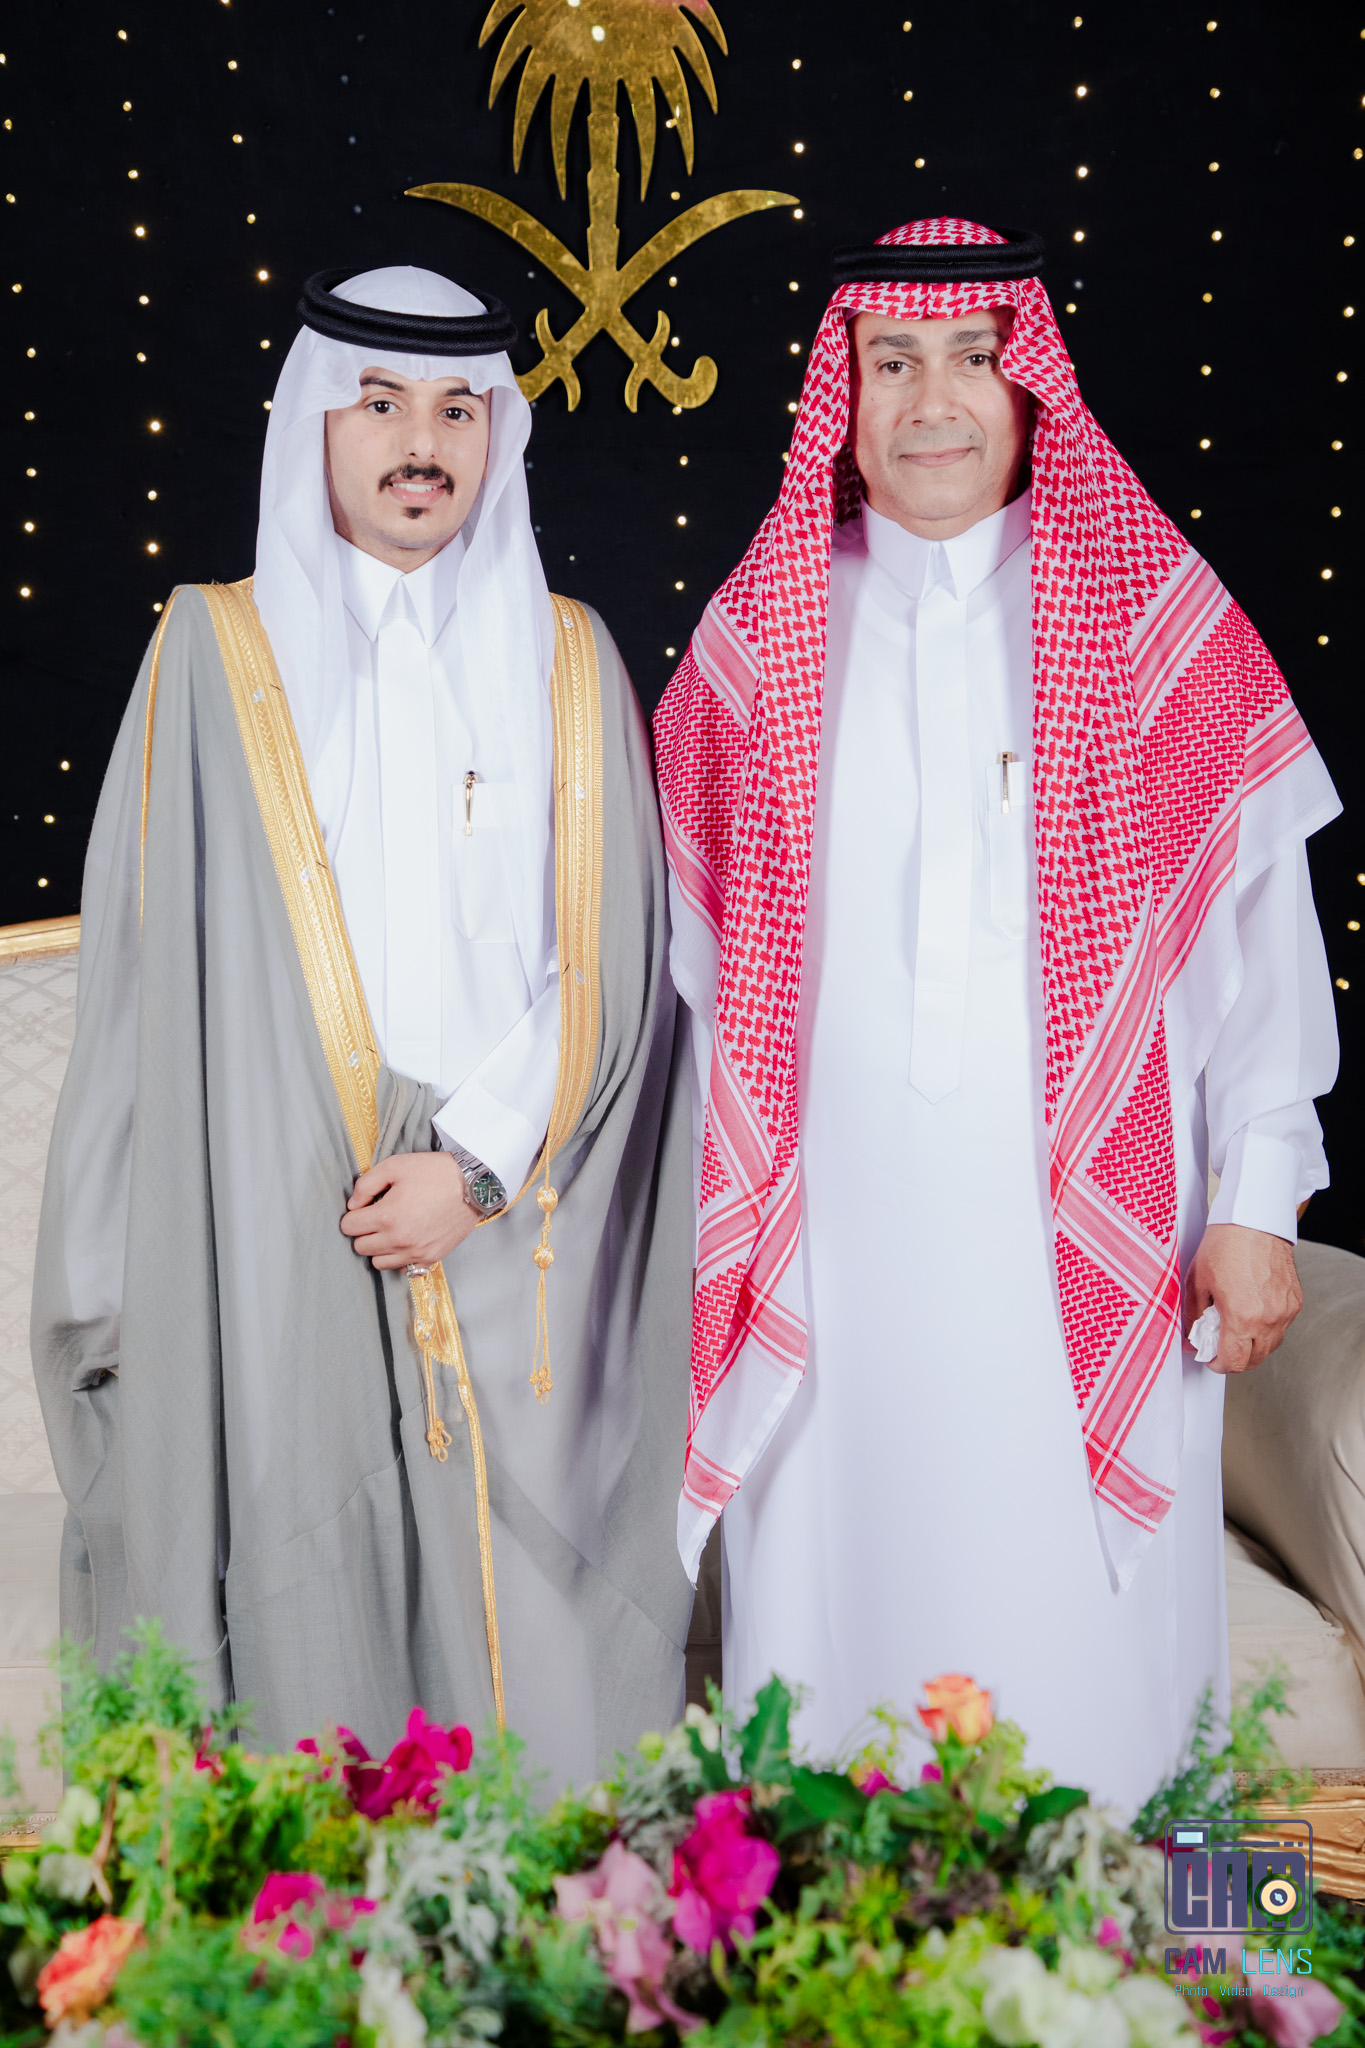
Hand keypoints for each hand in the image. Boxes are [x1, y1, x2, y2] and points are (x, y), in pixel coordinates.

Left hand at [340, 1152, 478, 1270]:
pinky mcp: (431, 1257)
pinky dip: (400, 1257)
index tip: (365, 1208)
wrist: (473, 1185)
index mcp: (387, 1216)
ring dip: (380, 1247)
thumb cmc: (434, 1172)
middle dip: (364, 1232)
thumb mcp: (395, 1165)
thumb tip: (353, 1205)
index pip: (349, 1227)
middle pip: (360, 1247)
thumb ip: (365, 1185)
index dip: (354, 1215)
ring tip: (392, 1230)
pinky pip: (404, 1268)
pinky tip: (408, 1240)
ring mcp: (416, 1252)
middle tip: (378, 1217)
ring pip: (378, 1262)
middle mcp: (399, 1240)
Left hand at [1183, 1222, 1302, 1374]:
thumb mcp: (1197, 1281)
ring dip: (1251, 1346)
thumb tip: (1191, 1338)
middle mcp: (1268, 1318)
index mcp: (1242, 1316)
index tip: (1209, 1357)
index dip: (1217, 1364)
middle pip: (1253, 1361)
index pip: (1233, 1362)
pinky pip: (1281, 1328)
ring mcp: (1285, 1311)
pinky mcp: (1295, 1301)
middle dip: (1234, 1359)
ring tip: (1234, 1328)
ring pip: (1269, 1346)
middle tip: (1219, 1345)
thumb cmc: (1225, 1244)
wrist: (1255, 1220)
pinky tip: (1251, 1314)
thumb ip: (1193, 1316)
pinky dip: (1266, 1329)